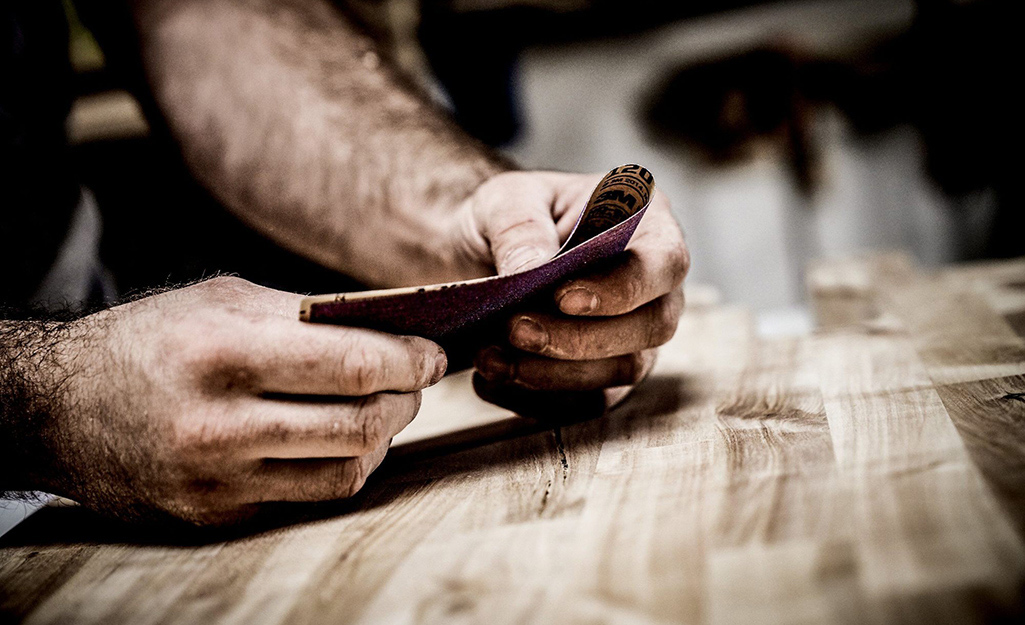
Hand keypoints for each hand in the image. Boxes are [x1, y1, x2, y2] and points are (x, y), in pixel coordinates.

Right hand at [24, 277, 445, 525]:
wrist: (58, 407)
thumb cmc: (151, 339)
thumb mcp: (223, 302)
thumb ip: (308, 316)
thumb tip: (395, 329)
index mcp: (224, 353)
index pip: (351, 364)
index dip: (410, 361)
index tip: (434, 355)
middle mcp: (219, 424)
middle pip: (360, 424)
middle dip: (406, 400)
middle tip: (415, 381)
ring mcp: (216, 479)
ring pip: (346, 469)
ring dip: (382, 437)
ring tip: (381, 408)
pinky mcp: (215, 515)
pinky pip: (310, 497)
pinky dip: (342, 467)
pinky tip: (341, 441)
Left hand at [454, 171, 688, 419]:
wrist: (477, 253)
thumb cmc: (508, 217)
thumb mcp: (505, 200)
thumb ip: (520, 228)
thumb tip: (532, 270)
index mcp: (647, 226)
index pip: (662, 264)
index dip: (622, 288)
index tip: (563, 298)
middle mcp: (654, 288)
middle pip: (651, 328)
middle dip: (582, 338)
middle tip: (517, 330)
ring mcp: (634, 338)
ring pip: (621, 373)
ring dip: (554, 374)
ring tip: (491, 358)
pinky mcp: (603, 379)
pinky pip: (585, 405)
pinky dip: (535, 399)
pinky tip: (490, 379)